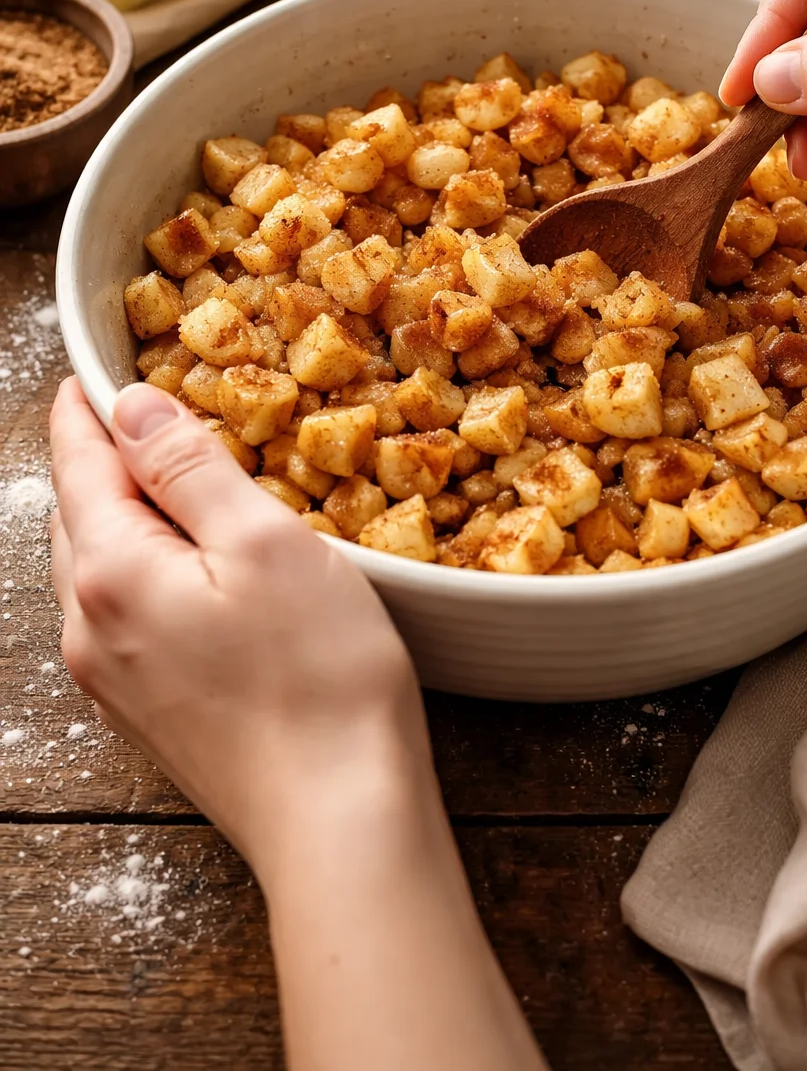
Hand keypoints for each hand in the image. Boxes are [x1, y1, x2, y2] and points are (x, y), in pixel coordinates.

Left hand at [49, 378, 549, 1070]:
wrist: (338, 822)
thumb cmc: (318, 678)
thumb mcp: (264, 543)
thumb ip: (189, 468)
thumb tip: (132, 406)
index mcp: (113, 573)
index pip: (81, 464)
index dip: (88, 408)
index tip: (94, 371)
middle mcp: (92, 628)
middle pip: (80, 517)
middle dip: (103, 461)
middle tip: (140, 415)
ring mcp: (115, 679)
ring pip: (99, 569)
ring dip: (125, 517)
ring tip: (169, 482)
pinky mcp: (149, 714)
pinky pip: (126, 615)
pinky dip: (145, 570)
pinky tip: (191, 569)